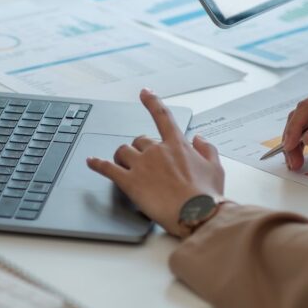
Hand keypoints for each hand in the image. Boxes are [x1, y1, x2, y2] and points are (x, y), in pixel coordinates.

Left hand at [87, 89, 224, 237]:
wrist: (196, 215)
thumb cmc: (207, 196)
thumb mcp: (216, 168)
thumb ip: (207, 149)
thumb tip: (199, 138)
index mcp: (177, 145)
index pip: (162, 117)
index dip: (152, 102)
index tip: (145, 93)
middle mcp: (157, 151)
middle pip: (140, 140)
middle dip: (140, 149)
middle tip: (144, 163)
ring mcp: (142, 165)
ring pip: (123, 151)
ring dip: (122, 157)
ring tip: (124, 166)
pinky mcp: (130, 182)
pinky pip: (107, 168)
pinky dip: (97, 164)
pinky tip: (91, 162)